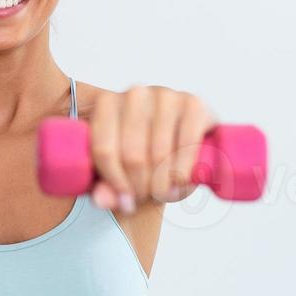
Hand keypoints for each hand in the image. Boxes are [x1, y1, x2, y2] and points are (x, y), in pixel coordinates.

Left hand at [88, 85, 215, 213]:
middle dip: (140, 186)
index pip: (104, 150)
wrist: (180, 140)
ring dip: (162, 183)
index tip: (125, 201)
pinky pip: (186, 145)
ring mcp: (165, 95)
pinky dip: (183, 171)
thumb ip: (104, 188)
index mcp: (106, 104)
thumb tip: (102, 200)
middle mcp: (134, 94)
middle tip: (146, 198)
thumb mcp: (118, 173)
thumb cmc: (143, 155)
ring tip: (162, 193)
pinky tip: (180, 184)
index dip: (115, 183)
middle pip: (132, 154)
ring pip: (159, 153)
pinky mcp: (193, 103)